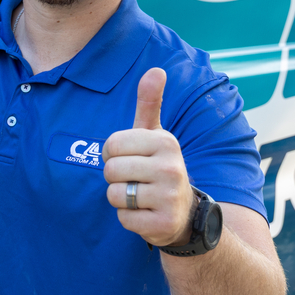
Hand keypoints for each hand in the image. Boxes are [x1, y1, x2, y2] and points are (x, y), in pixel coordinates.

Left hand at [103, 68, 195, 246]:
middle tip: (134, 180)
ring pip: (115, 195)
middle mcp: (171, 167)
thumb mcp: (155, 135)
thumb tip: (155, 70)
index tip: (129, 158)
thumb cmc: (159, 166)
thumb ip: (150, 103)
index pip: (111, 144)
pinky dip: (129, 219)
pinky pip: (124, 219)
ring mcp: (169, 197)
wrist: (184, 213)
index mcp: (165, 141)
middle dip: (115, 178)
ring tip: (140, 196)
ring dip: (121, 199)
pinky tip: (145, 213)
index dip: (112, 154)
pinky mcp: (164, 224)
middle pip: (111, 170)